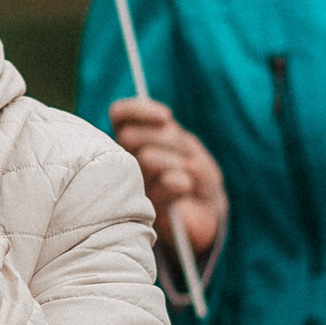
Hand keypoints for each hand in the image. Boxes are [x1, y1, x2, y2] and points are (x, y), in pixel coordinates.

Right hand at [107, 98, 225, 258]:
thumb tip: (165, 126)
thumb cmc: (195, 175)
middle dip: (167, 139)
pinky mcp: (143, 206)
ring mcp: (130, 184)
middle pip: (130, 136)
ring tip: (188, 176)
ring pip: (148, 157)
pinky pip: (163, 182)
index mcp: (132, 140)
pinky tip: (186, 188)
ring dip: (177, 161)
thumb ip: (172, 137)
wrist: (205, 214)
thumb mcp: (188, 148)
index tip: (166, 116)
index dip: (138, 110)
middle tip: (186, 153)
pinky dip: (182, 181)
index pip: (120, 114)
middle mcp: (125, 160)